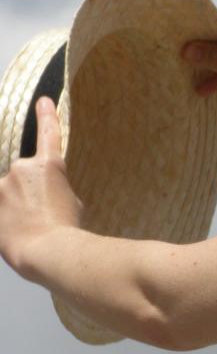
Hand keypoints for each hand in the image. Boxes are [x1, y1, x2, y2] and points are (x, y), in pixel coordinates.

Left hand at [0, 97, 81, 274]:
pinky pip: (0, 207)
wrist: (50, 252)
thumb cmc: (68, 232)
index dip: (47, 117)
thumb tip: (46, 195)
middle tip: (40, 220)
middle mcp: (21, 169)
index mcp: (49, 167)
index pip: (49, 134)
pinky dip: (5, 219)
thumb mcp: (72, 205)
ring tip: (28, 233)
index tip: (43, 102)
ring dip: (14, 210)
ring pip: (5, 194)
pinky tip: (11, 230)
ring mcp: (2, 186)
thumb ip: (55, 191)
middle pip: (22, 178)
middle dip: (27, 196)